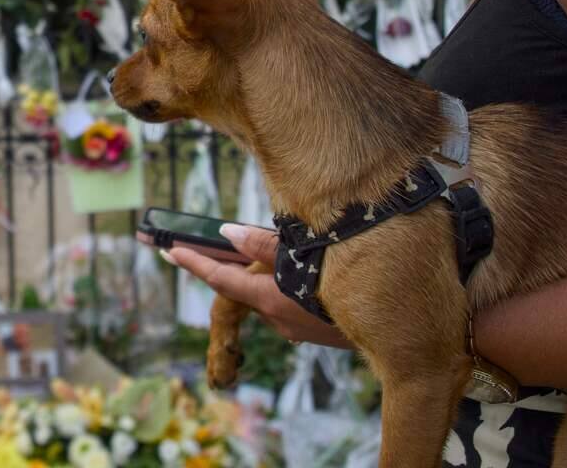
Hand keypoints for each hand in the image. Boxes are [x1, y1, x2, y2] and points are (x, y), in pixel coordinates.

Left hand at [167, 223, 352, 348]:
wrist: (396, 327)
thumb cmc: (348, 280)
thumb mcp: (303, 255)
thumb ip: (263, 245)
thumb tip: (228, 232)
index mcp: (269, 299)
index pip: (220, 280)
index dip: (193, 263)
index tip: (170, 252)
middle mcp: (276, 319)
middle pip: (243, 289)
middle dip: (234, 267)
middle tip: (221, 246)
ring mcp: (294, 331)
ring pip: (267, 298)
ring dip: (265, 278)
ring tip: (280, 253)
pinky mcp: (313, 334)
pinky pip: (288, 306)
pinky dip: (286, 289)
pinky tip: (306, 276)